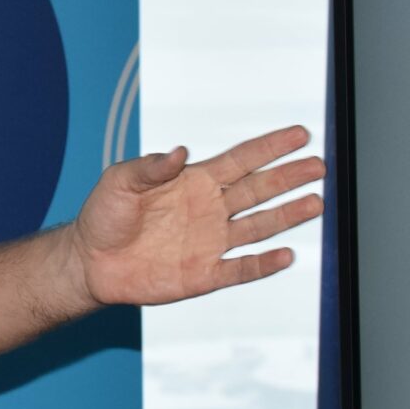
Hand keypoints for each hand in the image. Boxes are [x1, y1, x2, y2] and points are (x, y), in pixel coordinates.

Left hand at [65, 126, 324, 309]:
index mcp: (193, 182)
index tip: (299, 135)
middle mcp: (209, 210)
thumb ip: (151, 166)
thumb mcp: (120, 180)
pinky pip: (240, 268)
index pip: (241, 160)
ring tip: (316, 202)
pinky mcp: (204, 274)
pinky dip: (263, 264)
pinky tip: (286, 256)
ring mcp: (210, 242)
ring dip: (287, 215)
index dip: (270, 147)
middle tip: (319, 166)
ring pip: (259, 226)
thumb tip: (178, 151)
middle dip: (289, 177)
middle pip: (259, 190)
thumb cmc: (103, 216)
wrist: (90, 262)